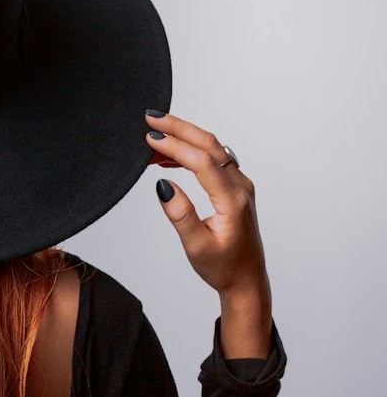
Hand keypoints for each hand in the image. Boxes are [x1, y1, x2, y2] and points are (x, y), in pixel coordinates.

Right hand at [144, 109, 268, 299]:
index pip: (202, 162)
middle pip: (210, 144)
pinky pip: (213, 159)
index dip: (175, 146)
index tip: (150, 138)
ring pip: (212, 149)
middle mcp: (240, 187)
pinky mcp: (235, 187)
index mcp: (232, 200)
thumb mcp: (196, 247)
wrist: (246, 279)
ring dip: (184, 138)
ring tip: (153, 138)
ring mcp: (240, 185)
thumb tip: (164, 185)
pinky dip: (191, 152)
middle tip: (151, 117)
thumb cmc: (223, 267)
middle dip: (179, 127)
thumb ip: (181, 215)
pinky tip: (169, 157)